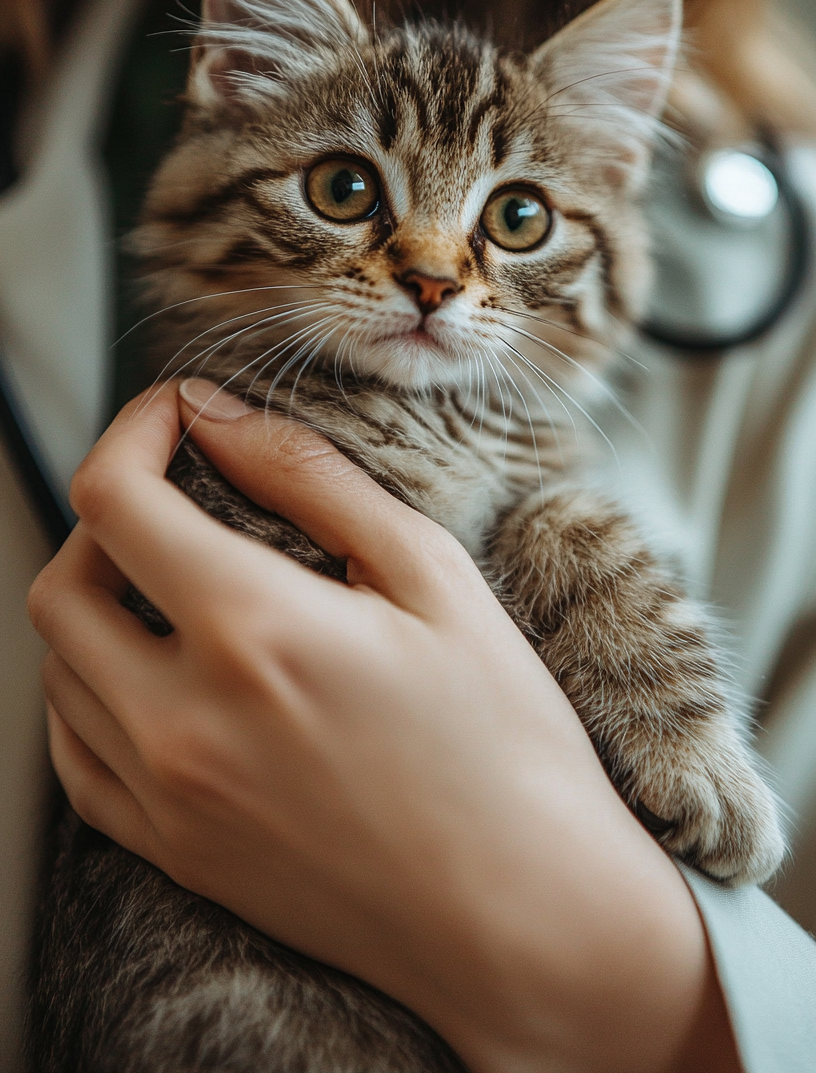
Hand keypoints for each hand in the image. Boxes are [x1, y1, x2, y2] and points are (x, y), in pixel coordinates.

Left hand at [29, 382, 737, 1072]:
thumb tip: (219, 416)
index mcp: (254, 631)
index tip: (176, 415)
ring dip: (98, 601)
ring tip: (177, 584)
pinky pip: (76, 758)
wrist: (525, 914)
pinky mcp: (176, 854)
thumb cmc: (502, 741)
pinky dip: (91, 693)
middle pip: (63, 582)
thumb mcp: (431, 574)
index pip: (113, 498)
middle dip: (108, 514)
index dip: (133, 429)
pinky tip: (156, 675)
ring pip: (59, 668)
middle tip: (179, 499)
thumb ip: (310, 478)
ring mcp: (169, 798)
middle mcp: (185, 718)